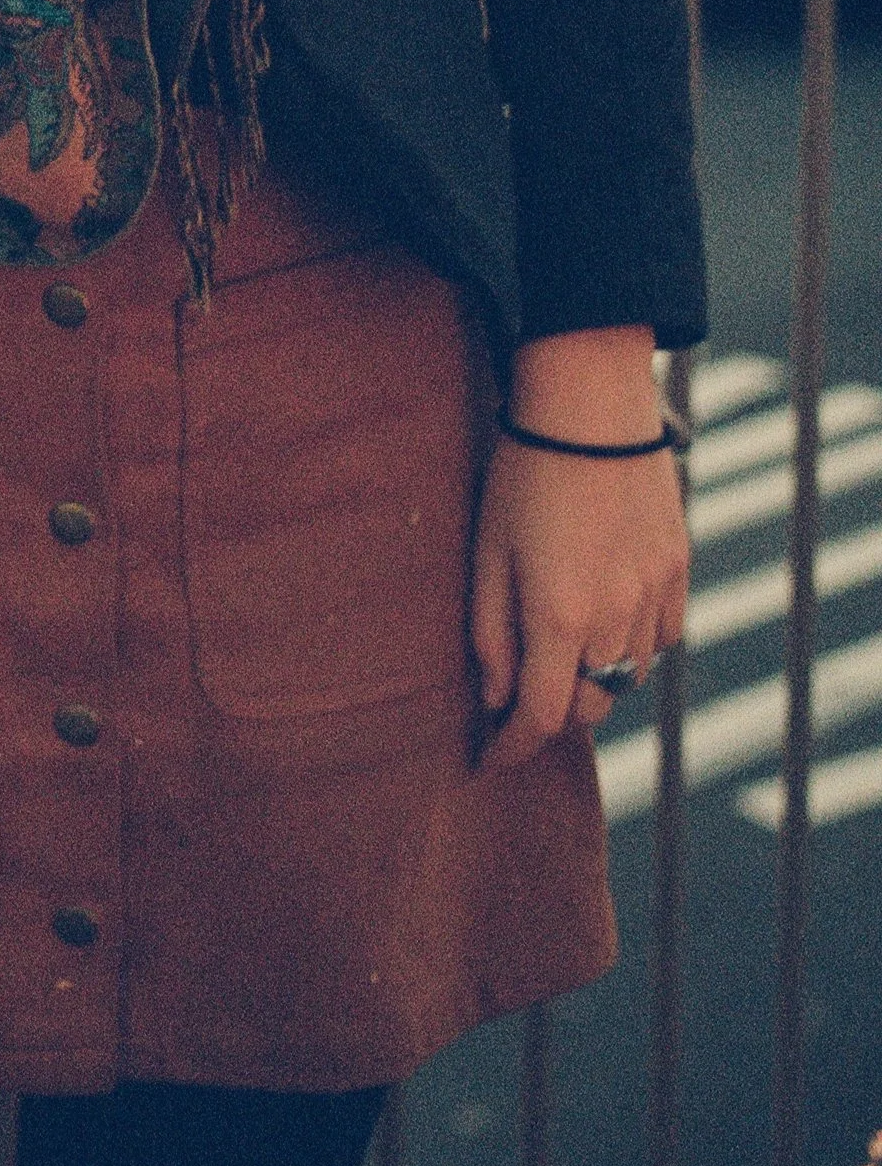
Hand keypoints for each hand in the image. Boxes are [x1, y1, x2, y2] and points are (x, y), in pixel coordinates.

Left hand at [471, 422, 688, 769]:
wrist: (590, 408)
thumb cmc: (522, 476)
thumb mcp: (487, 554)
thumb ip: (489, 633)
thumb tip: (494, 698)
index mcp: (558, 617)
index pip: (540, 717)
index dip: (511, 747)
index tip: (488, 757)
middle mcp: (615, 618)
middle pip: (589, 705)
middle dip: (552, 713)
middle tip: (519, 698)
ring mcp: (654, 595)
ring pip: (627, 677)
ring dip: (592, 680)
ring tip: (560, 653)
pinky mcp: (678, 571)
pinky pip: (660, 639)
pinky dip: (631, 648)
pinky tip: (605, 622)